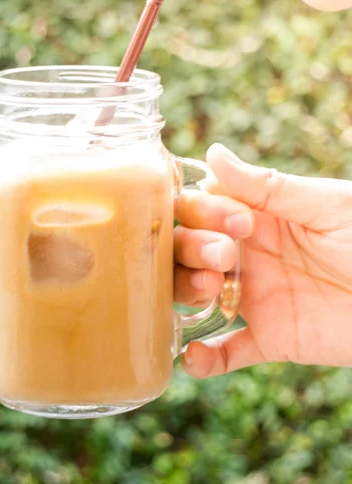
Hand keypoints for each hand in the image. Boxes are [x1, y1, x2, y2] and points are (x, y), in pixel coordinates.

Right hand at [174, 143, 351, 377]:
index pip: (204, 206)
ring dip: (187, 292)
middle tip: (223, 255)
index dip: (203, 210)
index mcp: (259, 216)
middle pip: (190, 248)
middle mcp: (248, 254)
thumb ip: (268, 186)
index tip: (237, 222)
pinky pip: (228, 351)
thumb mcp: (326, 206)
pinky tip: (193, 358)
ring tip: (208, 291)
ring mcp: (255, 297)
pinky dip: (205, 359)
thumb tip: (214, 152)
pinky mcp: (270, 338)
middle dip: (192, 247)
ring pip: (195, 294)